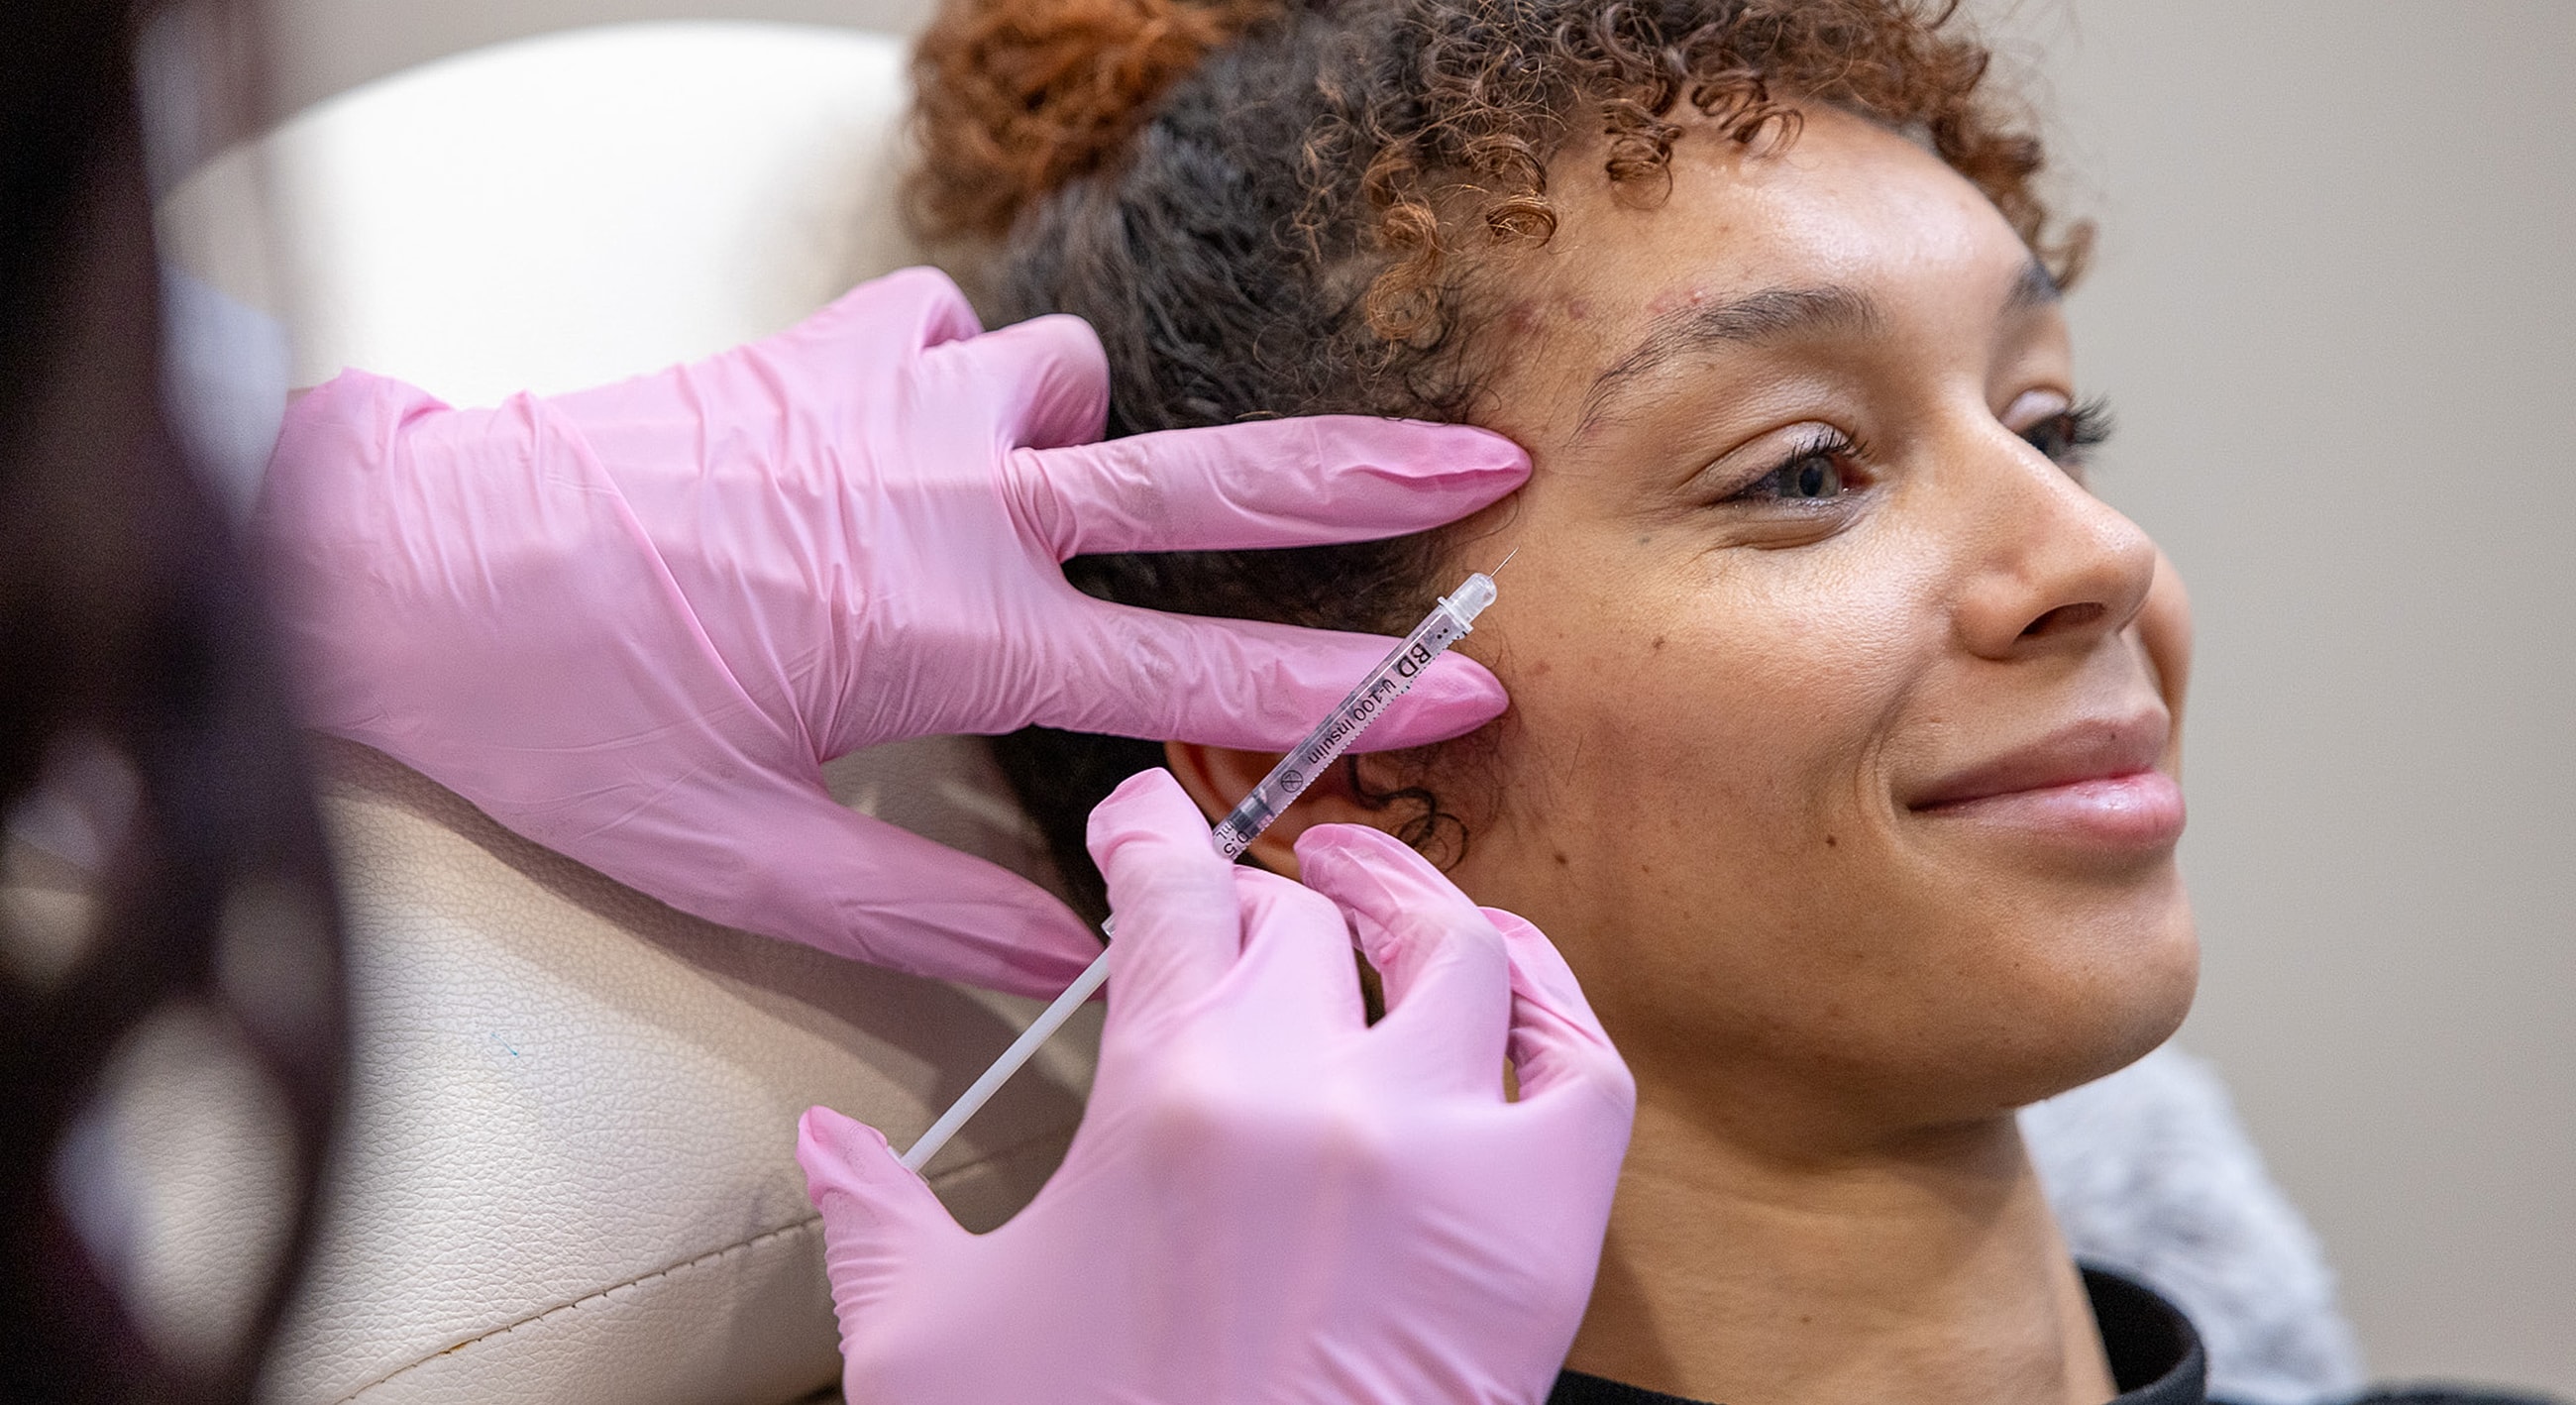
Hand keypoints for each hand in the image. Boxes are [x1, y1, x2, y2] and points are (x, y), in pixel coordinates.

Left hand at [255, 268, 1526, 994]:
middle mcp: (945, 496)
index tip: (1470, 690)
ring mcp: (890, 400)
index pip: (1192, 681)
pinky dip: (963, 369)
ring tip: (1039, 502)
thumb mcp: (737, 854)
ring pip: (1073, 375)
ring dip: (1086, 435)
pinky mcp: (826, 346)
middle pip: (1202, 476)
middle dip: (1355, 474)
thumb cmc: (563, 717)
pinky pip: (954, 322)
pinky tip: (913, 432)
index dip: (1345, 697)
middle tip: (1476, 462)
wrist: (404, 552)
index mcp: (944, 633)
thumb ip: (921, 905)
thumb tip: (1071, 951)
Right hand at [797, 770, 1635, 1403]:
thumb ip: (875, 1221)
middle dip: (1253, 901)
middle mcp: (1316, 1096)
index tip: (1145, 817)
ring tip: (1368, 884)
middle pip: (1298, 923)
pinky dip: (1550, 996)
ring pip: (1452, 953)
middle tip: (1231, 913)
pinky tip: (1505, 977)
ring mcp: (1444, 1154)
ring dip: (1406, 900)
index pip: (1170, 895)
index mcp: (1169, 1101)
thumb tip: (824, 1145)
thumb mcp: (933, 1348)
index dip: (1151, 833)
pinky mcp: (1538, 1230)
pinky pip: (1577, 1060)